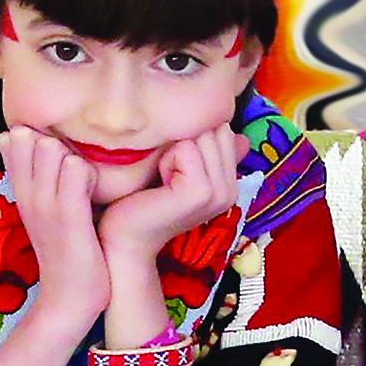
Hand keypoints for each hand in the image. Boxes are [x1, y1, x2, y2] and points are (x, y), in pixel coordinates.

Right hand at [0, 126, 109, 331]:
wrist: (68, 299)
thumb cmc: (66, 253)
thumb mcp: (45, 214)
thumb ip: (41, 182)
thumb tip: (35, 145)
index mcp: (21, 193)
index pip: (13, 141)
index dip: (38, 138)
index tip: (58, 162)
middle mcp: (27, 195)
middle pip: (31, 137)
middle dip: (57, 143)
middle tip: (75, 172)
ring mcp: (45, 205)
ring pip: (53, 148)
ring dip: (75, 157)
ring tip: (85, 184)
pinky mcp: (68, 215)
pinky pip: (77, 169)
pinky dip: (90, 173)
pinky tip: (95, 194)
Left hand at [96, 132, 235, 348]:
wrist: (126, 238)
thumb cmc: (144, 201)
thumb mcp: (178, 170)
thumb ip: (204, 151)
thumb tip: (239, 136)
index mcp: (230, 182)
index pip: (222, 128)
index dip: (192, 134)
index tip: (174, 165)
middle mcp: (231, 188)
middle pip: (213, 128)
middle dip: (184, 138)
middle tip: (166, 173)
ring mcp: (220, 192)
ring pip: (201, 134)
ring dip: (174, 148)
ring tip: (163, 178)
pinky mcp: (202, 192)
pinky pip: (186, 149)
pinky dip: (167, 159)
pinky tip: (160, 184)